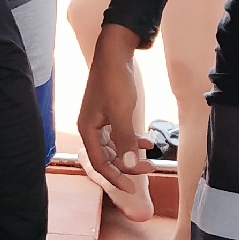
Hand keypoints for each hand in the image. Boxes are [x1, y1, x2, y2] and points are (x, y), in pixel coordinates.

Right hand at [78, 23, 151, 187]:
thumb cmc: (115, 80)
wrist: (115, 52)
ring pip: (115, 147)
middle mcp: (90, 127)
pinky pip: (119, 134)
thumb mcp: (122, 112)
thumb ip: (124, 139)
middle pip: (107, 157)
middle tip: (149, 169)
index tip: (132, 187)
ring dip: (131, 153)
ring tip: (150, 158)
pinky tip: (147, 141)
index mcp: (87, 129)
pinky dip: (132, 139)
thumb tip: (127, 165)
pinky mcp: (109, 113)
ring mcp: (99, 120)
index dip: (115, 177)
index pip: (99, 162)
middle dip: (127, 166)